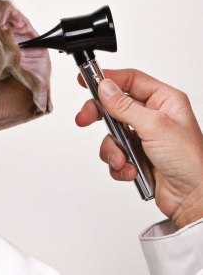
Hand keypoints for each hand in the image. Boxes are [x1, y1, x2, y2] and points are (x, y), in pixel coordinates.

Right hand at [76, 69, 202, 228]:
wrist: (193, 198)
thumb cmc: (190, 162)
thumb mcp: (155, 127)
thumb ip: (125, 106)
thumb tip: (106, 88)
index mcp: (164, 101)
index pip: (130, 80)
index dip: (107, 78)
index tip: (85, 80)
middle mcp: (153, 116)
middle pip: (114, 106)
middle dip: (99, 115)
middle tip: (84, 119)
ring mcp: (143, 137)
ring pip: (111, 134)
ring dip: (113, 149)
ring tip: (123, 159)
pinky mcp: (136, 156)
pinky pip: (114, 154)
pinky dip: (118, 164)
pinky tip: (131, 170)